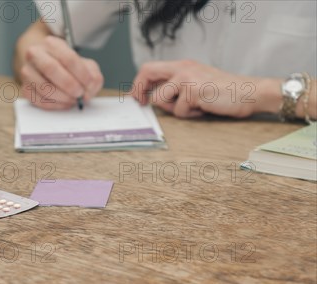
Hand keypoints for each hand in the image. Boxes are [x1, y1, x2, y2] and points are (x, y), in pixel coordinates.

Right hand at [18, 35, 103, 109]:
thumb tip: (88, 91)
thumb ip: (93, 76)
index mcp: (52, 44)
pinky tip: (65, 103)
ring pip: (44, 87)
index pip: (68, 58)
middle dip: (69, 84)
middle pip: (51, 68)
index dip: (81, 73)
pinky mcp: (26, 89)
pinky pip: (39, 100)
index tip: (89, 84)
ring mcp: (28, 72)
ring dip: (62, 97)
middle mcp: (35, 55)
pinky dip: (55, 105)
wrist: (46, 67)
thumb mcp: (85, 65)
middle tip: (79, 93)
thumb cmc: (68, 67)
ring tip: (73, 99)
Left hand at [132, 60, 278, 118]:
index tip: (137, 96)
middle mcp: (182, 68)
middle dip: (139, 90)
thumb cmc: (224, 92)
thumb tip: (152, 98)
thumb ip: (177, 87)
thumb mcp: (196, 83)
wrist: (250, 93)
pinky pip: (178, 111)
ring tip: (193, 108)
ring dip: (173, 109)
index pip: (150, 68)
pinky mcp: (192, 92)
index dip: (139, 83)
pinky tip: (203, 109)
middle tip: (141, 103)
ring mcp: (186, 79)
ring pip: (160, 100)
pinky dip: (189, 115)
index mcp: (182, 66)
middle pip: (147, 72)